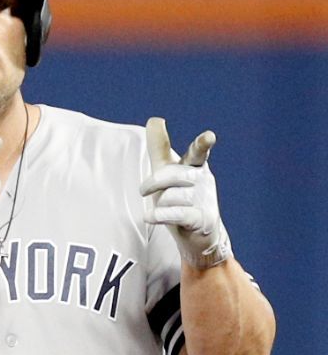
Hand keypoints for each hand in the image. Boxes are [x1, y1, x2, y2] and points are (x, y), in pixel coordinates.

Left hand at [140, 117, 230, 268]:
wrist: (198, 235)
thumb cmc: (179, 197)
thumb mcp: (167, 170)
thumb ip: (160, 146)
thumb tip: (155, 119)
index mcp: (195, 166)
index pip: (197, 152)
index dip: (202, 144)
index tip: (210, 136)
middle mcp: (203, 180)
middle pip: (170, 174)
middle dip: (153, 182)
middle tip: (143, 191)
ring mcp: (205, 200)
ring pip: (169, 196)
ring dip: (161, 204)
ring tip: (170, 210)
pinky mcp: (202, 219)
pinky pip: (173, 214)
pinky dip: (158, 215)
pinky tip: (149, 217)